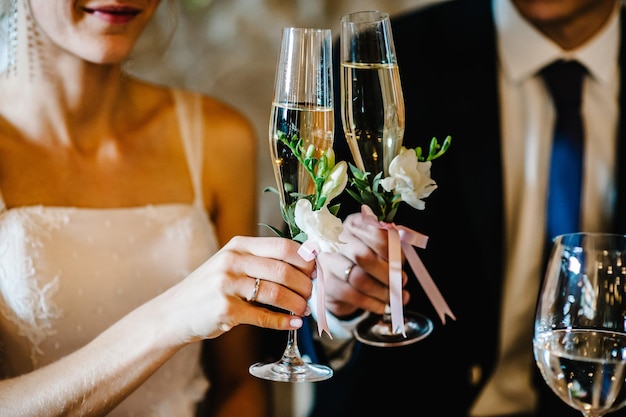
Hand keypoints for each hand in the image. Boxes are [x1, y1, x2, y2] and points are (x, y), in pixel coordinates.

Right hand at [153, 236, 314, 341]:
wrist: (174, 313)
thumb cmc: (209, 288)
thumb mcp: (231, 264)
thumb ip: (261, 261)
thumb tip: (304, 267)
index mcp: (239, 246)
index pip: (283, 246)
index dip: (306, 259)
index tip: (316, 271)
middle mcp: (232, 261)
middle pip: (283, 270)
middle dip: (305, 284)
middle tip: (312, 294)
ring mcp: (227, 285)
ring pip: (276, 293)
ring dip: (297, 304)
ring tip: (304, 310)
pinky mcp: (225, 310)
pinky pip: (263, 316)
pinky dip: (283, 322)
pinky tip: (293, 324)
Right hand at [318, 212, 409, 317]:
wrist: (343, 280)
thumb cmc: (368, 260)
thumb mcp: (381, 248)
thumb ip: (392, 248)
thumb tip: (401, 261)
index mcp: (355, 224)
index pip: (374, 234)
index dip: (391, 250)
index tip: (400, 263)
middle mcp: (337, 239)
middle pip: (364, 256)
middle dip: (387, 273)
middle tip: (401, 282)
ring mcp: (328, 261)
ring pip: (358, 278)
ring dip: (382, 291)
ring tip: (395, 297)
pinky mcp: (326, 282)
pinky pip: (351, 295)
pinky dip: (372, 303)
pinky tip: (382, 306)